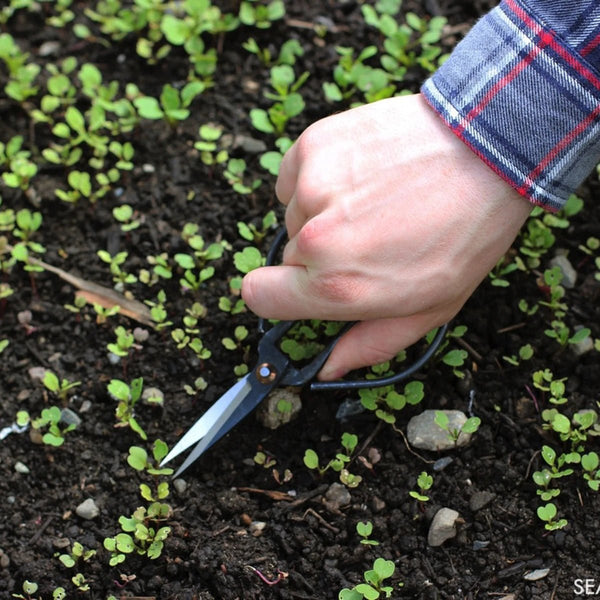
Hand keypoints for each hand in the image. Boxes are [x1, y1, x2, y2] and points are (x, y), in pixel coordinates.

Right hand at [242, 94, 531, 378]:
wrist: (488, 149)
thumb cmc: (465, 234)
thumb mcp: (429, 309)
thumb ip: (369, 345)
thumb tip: (327, 368)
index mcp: (337, 287)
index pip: (258, 296)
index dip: (279, 294)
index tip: (300, 286)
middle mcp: (316, 239)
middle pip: (287, 255)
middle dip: (320, 253)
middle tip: (369, 238)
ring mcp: (313, 186)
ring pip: (295, 213)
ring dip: (322, 213)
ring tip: (374, 201)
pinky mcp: (315, 143)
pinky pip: (296, 175)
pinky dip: (318, 178)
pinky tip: (360, 175)